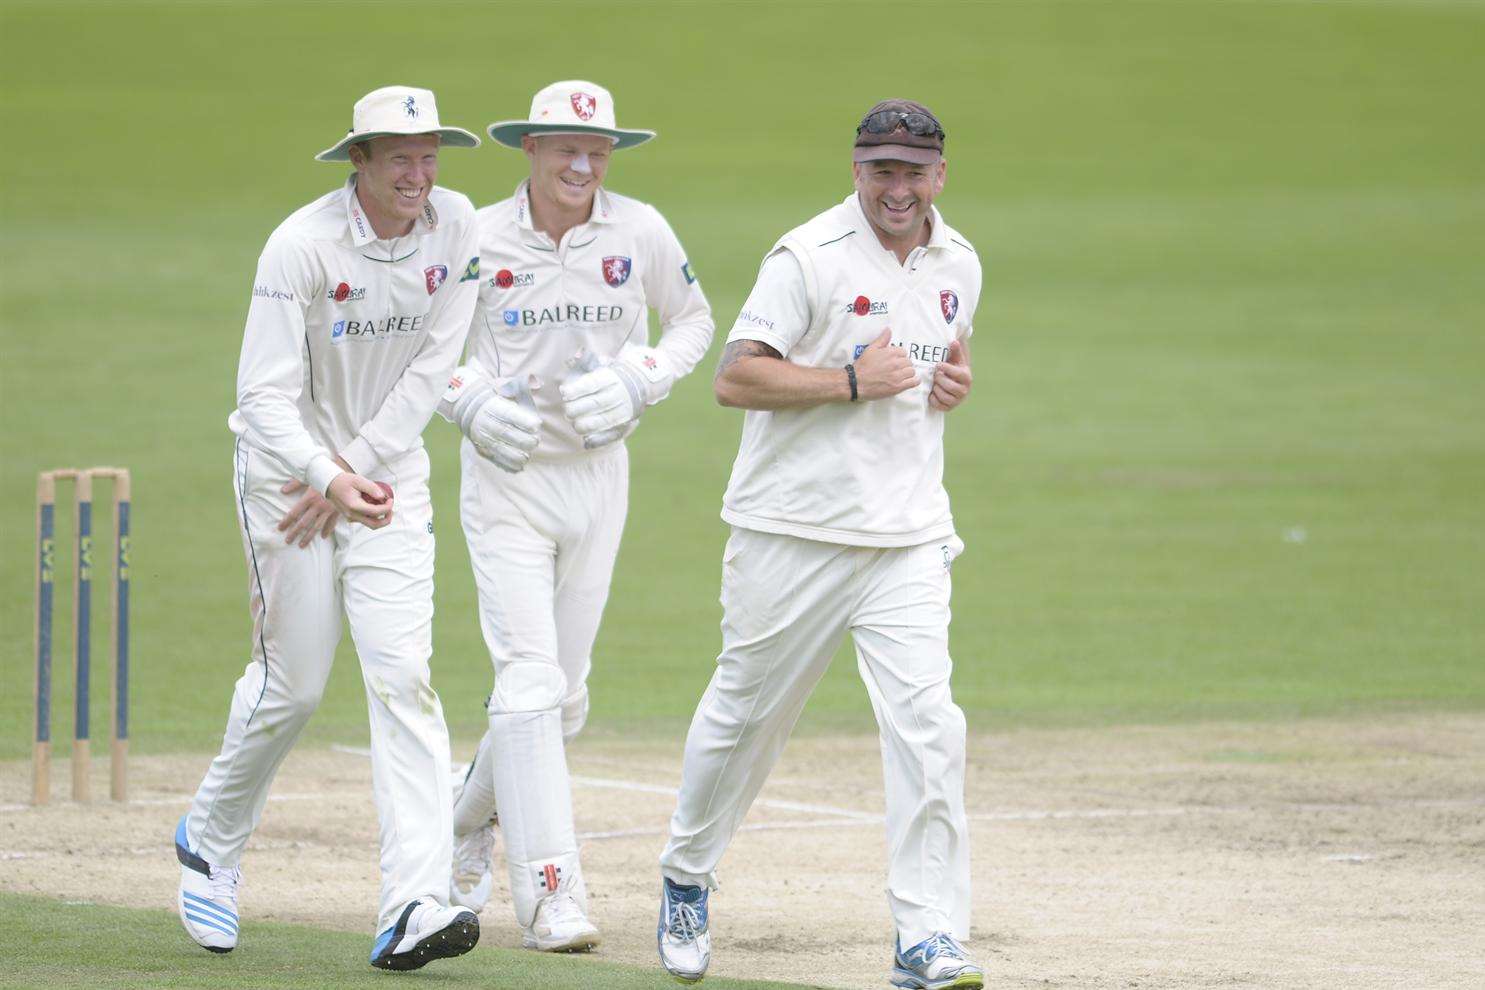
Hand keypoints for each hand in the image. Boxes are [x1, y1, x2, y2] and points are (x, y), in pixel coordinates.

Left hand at [277, 481, 338, 546]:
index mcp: (308, 498)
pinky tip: (323, 537)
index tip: (280, 528)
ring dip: (308, 537)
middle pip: (303, 523)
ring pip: (316, 527)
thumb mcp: (308, 478)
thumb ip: (295, 484)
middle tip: (288, 541)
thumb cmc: (324, 476)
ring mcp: (327, 511)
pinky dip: (327, 530)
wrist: (343, 477)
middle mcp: (317, 507)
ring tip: (301, 545)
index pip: (294, 513)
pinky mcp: (337, 511)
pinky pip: (331, 524)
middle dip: (294, 533)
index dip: (286, 521)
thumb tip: (283, 490)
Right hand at [326, 472, 393, 528]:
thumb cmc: (344, 481)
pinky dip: (374, 516)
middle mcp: (352, 515)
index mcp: (354, 506)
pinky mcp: (352, 518)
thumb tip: (382, 496)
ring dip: (381, 517)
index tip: (391, 500)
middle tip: (391, 509)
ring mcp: (351, 518)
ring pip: (371, 524)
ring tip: (384, 505)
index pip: (375, 512)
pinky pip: (366, 520)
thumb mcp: (358, 480)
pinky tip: (376, 505)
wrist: (330, 485)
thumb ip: (371, 488)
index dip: (387, 508)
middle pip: (374, 524)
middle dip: (386, 519)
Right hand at [439, 366, 541, 472]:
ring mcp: (483, 437)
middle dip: (523, 440)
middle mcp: (487, 423)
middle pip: (506, 434)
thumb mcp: (504, 384)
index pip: (509, 414)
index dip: (523, 421)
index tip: (537, 424)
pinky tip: (519, 466)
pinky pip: (495, 459)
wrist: (464, 403)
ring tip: (527, 455)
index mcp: (493, 406)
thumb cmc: (491, 393)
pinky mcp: (482, 447)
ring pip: (500, 449)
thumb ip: (521, 386)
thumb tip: (537, 384)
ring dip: (516, 456)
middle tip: (535, 440)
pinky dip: (507, 464)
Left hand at [559, 345, 673, 448]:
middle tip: (567, 411)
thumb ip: (585, 363)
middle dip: (576, 409)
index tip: (564, 393)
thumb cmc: (611, 376)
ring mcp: (623, 410)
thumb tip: (572, 360)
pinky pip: (611, 435)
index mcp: (610, 378)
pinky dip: (597, 439)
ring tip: (575, 422)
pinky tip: (586, 440)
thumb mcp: (601, 365)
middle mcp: (618, 394)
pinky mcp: (625, 424)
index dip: (575, 390)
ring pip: (601, 420)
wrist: (640, 383)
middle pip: (595, 403)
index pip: (591, 384)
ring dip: (583, 425)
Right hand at [851, 328, 917, 399]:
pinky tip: (910, 381)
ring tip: (901, 375)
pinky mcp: (898, 387)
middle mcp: (896, 363)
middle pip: (909, 362)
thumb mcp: (871, 349)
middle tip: (896, 369)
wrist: (856, 382)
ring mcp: (898, 376)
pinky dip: (914, 381)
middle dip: (904, 365)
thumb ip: (882, 339)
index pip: (904, 352)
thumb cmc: (862, 366)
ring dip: (908, 373)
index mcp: (891, 352)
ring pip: (912, 371)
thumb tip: (889, 329)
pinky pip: (914, 382)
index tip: (895, 360)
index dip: (899, 356)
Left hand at [929, 339, 971, 410]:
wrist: (954, 384)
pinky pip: (938, 404)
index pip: (956, 373)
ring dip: (935, 389)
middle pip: (949, 386)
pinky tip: (933, 392)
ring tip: (935, 383)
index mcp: (966, 377)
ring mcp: (957, 400)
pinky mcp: (949, 408)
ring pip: (943, 396)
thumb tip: (954, 341)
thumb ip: (955, 351)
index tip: (938, 365)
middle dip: (939, 379)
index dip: (945, 368)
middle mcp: (964, 390)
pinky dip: (932, 398)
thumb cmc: (953, 368)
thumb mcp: (955, 359)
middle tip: (935, 375)